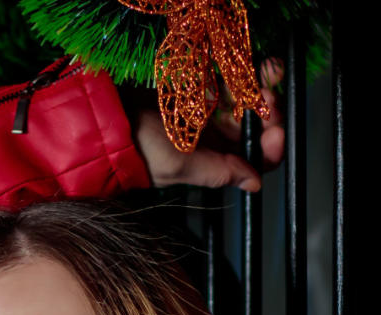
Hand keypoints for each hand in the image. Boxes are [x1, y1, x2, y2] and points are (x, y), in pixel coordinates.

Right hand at [131, 56, 287, 191]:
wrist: (104, 114)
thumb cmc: (135, 146)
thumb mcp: (179, 165)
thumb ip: (219, 172)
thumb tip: (254, 182)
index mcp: (212, 164)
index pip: (254, 160)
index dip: (271, 147)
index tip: (276, 131)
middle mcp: (213, 141)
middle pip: (256, 126)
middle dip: (269, 110)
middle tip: (269, 94)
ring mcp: (205, 114)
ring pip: (245, 101)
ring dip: (258, 86)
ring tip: (264, 72)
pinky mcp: (196, 90)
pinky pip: (226, 81)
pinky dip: (238, 73)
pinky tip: (244, 67)